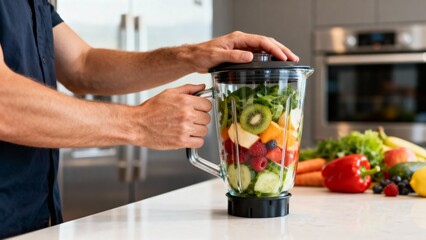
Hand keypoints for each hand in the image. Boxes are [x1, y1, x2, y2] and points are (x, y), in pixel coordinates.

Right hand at [132, 84, 211, 149]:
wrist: (137, 125)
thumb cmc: (150, 110)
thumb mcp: (169, 93)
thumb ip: (188, 89)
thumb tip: (202, 87)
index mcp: (185, 101)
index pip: (208, 105)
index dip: (203, 107)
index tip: (198, 110)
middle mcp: (187, 114)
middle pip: (207, 118)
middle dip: (200, 119)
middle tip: (190, 120)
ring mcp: (185, 129)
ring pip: (204, 131)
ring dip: (198, 130)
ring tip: (187, 128)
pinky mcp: (181, 142)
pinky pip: (199, 142)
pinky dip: (195, 141)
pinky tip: (187, 136)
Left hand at [185, 31, 299, 72]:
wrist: (193, 57)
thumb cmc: (202, 55)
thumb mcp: (216, 56)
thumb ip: (233, 56)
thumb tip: (250, 56)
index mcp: (238, 38)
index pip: (262, 41)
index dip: (275, 49)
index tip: (284, 57)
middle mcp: (242, 41)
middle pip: (267, 42)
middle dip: (281, 49)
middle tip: (293, 58)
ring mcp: (241, 46)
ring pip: (264, 48)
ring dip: (277, 53)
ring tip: (288, 60)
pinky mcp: (240, 53)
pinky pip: (258, 54)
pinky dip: (268, 57)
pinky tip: (274, 64)